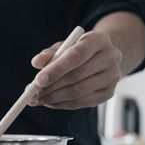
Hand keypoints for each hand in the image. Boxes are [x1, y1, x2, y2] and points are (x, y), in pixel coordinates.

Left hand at [26, 12, 144, 109]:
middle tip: (32, 94)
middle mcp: (110, 57)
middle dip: (51, 87)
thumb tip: (36, 63)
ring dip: (54, 98)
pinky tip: (49, 102)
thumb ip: (50, 53)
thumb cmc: (79, 50)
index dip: (56, 69)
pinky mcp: (109, 93)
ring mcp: (112, 77)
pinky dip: (62, 104)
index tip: (38, 80)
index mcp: (99, 40)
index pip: (76, 56)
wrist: (104, 57)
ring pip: (79, 92)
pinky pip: (82, 102)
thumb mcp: (65, 46)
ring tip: (37, 100)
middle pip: (77, 76)